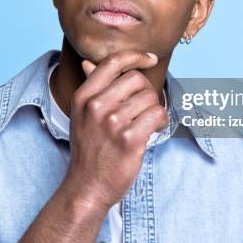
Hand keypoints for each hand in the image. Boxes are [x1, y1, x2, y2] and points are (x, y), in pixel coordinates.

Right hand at [62, 49, 168, 211]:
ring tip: (146, 123)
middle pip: (136, 79)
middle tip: (144, 107)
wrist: (87, 186)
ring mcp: (112, 123)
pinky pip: (158, 115)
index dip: (135, 56)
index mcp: (84, 96)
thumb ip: (90, 87)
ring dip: (154, 109)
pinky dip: (161, 121)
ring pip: (150, 98)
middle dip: (147, 91)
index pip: (112, 62)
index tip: (150, 58)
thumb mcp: (81, 114)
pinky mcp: (129, 140)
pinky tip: (153, 130)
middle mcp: (96, 106)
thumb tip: (88, 62)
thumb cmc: (89, 148)